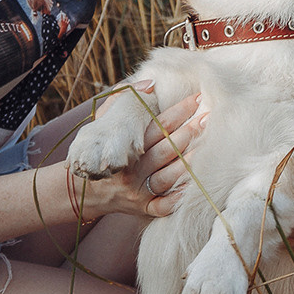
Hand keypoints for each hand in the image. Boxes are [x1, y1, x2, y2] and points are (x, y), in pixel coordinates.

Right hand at [67, 92, 205, 222]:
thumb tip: (151, 83)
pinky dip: (178, 198)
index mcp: (124, 148)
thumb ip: (124, 100)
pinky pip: (163, 206)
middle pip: (165, 150)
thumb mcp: (102, 122)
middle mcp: (132, 171)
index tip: (197, 99)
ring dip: (189, 162)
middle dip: (189, 132)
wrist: (84, 191)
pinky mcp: (143, 209)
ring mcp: (138, 192)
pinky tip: (195, 185)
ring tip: (208, 147)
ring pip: (168, 177)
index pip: (157, 126)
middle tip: (209, 118)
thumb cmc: (99, 150)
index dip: (178, 111)